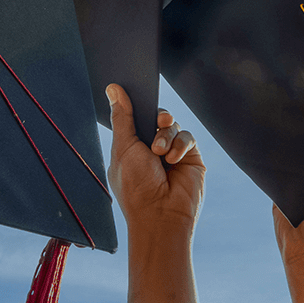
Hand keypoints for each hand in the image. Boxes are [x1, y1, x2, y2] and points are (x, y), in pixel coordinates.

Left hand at [106, 83, 203, 302]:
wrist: (161, 215)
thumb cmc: (136, 186)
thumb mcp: (124, 147)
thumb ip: (123, 117)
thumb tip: (113, 88)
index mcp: (131, 147)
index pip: (136, 117)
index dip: (138, 105)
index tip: (138, 89)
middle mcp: (151, 149)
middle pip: (156, 117)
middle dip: (156, 118)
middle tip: (157, 122)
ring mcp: (172, 153)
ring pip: (173, 125)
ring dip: (166, 135)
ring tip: (160, 153)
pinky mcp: (190, 158)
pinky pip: (188, 137)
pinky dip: (180, 145)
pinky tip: (173, 160)